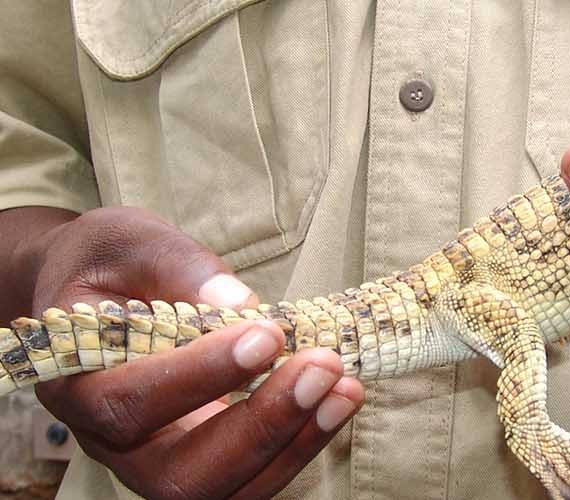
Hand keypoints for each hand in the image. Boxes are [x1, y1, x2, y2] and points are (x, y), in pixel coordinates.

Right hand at [12, 206, 363, 498]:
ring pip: (224, 491)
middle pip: (180, 476)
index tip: (266, 335)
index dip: (200, 376)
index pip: (130, 403)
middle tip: (322, 367)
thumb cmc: (108, 263)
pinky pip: (251, 477)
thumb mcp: (129, 241)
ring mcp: (159, 457)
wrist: (100, 291)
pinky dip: (300, 444)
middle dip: (260, 426)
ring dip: (293, 443)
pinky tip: (339, 398)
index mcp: (76, 383)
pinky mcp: (202, 455)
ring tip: (344, 388)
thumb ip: (178, 268)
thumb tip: (242, 304)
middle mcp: (113, 441)